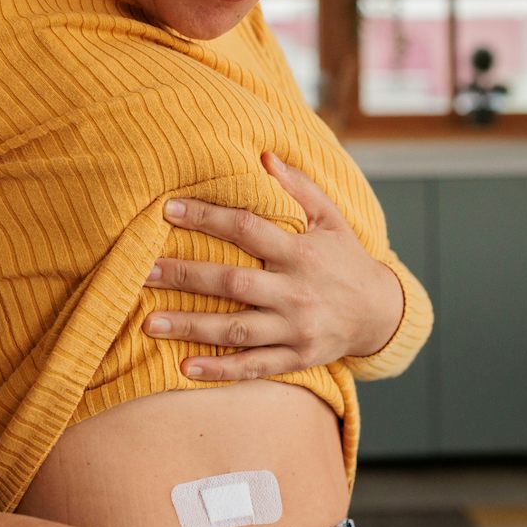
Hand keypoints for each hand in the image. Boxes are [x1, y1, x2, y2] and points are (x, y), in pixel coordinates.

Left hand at [143, 150, 402, 380]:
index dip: (207, 217)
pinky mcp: (297, 358)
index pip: (248, 229)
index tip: (168, 210)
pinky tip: (186, 367)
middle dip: (186, 276)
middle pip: (232, 283)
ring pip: (236, 330)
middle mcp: (297, 291)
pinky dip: (220, 370)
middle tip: (144, 271)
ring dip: (191, 326)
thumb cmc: (347, 259)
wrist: (382, 313)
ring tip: (149, 322)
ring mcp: (296, 328)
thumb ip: (298, 189)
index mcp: (302, 252)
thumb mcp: (331, 219)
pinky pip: (253, 366)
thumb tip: (263, 157)